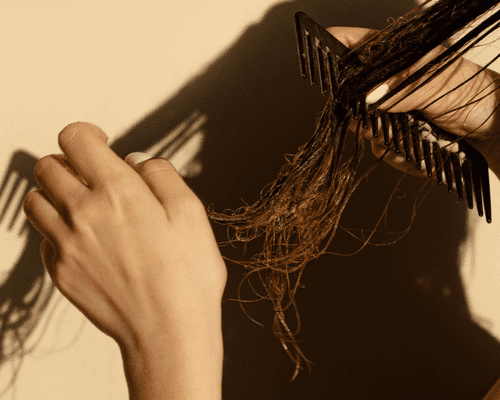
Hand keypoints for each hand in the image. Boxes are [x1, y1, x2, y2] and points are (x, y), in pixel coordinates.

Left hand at [23, 122, 226, 351]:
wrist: (168, 332)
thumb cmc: (187, 274)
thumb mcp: (191, 213)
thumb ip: (161, 175)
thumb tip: (137, 160)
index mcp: (117, 192)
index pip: (75, 139)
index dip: (87, 133)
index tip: (101, 142)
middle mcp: (82, 214)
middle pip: (47, 166)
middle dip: (69, 162)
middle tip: (94, 176)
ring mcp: (66, 245)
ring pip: (35, 201)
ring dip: (55, 193)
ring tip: (84, 204)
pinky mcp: (60, 272)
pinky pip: (43, 238)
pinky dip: (57, 229)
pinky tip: (86, 239)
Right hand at [327, 26, 499, 178]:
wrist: (494, 133)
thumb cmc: (476, 96)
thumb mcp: (440, 82)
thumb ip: (404, 86)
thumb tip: (370, 95)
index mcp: (401, 60)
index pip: (360, 47)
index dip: (338, 48)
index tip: (322, 53)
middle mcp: (393, 86)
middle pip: (354, 97)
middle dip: (366, 114)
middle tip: (384, 119)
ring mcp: (394, 113)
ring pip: (367, 129)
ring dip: (387, 140)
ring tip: (415, 137)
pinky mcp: (399, 137)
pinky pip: (382, 150)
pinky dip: (399, 155)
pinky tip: (417, 150)